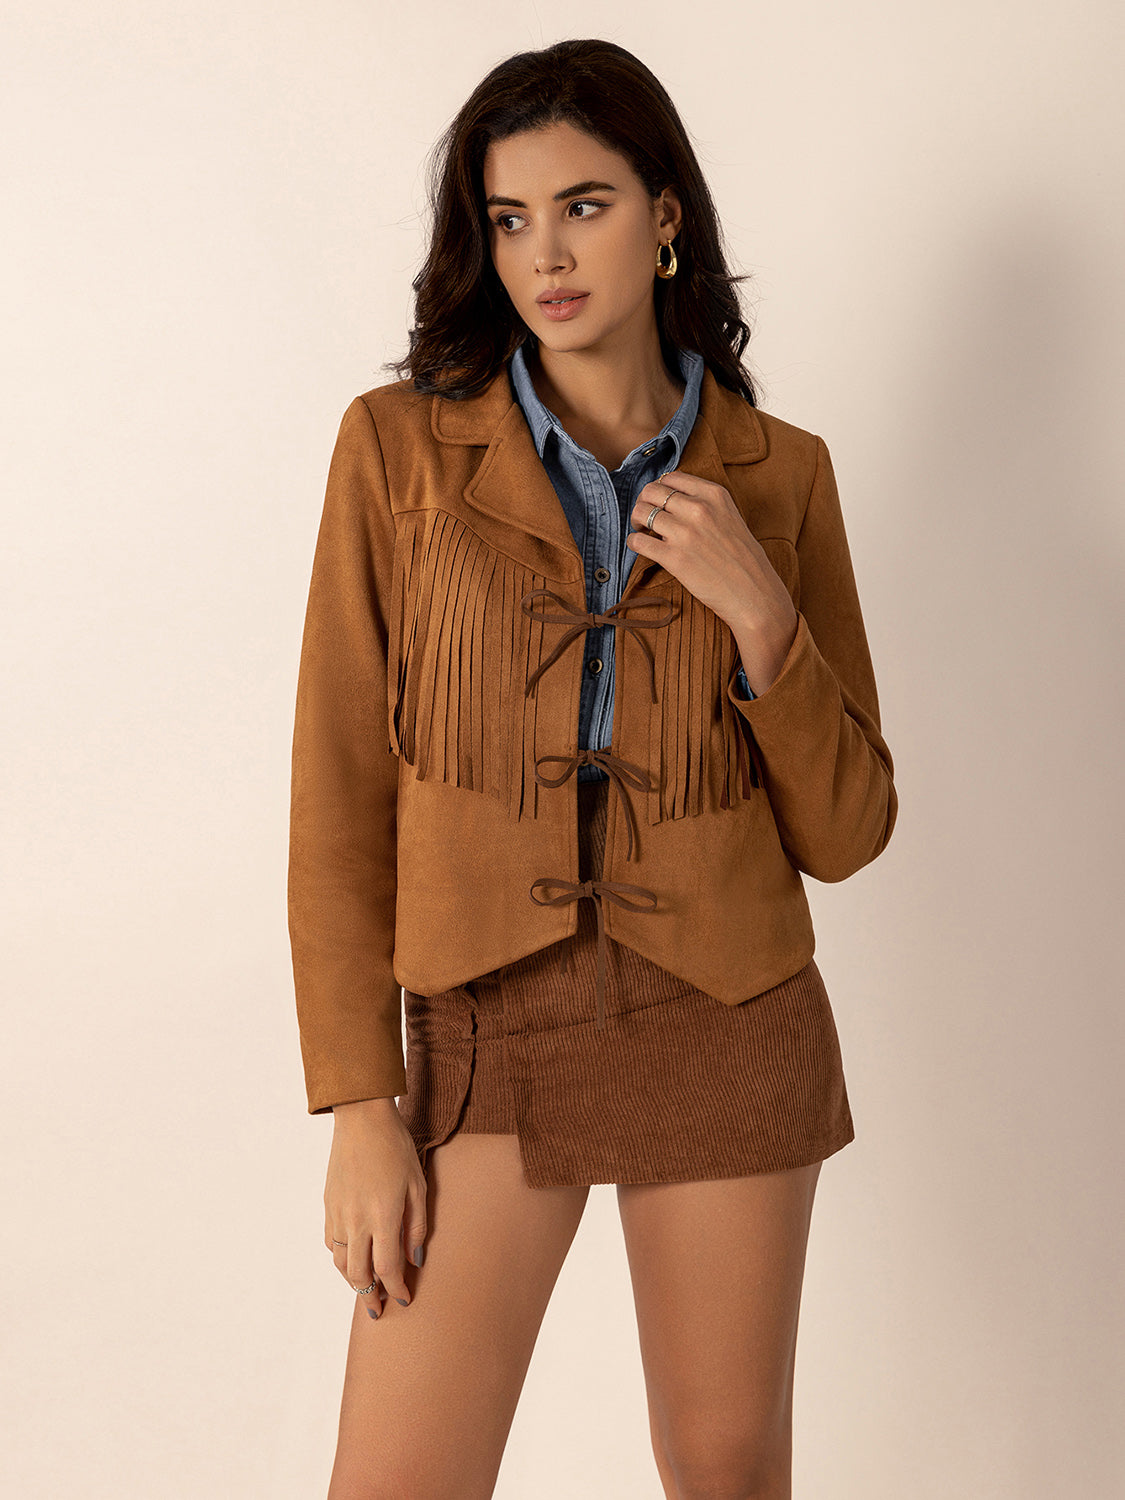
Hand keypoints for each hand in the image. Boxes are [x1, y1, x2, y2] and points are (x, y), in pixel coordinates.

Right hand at [325, 1099, 427, 1320]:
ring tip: (366, 1290)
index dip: (396, 1289)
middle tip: (379, 1311)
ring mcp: (338, 1213)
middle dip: (370, 1298)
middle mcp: (356, 1220)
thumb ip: (416, 1225)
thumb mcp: (418, 1184)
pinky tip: (352, 1259)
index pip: (387, 1268)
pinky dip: (341, 1259)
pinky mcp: (328, 1205)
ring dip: (353, 1282)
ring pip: (341, 1263)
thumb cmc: (396, 1147)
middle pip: (359, 1274)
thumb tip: (415, 1259)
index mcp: (382, 1216)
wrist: (362, 1119)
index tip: (404, 1299)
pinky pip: (332, 1243)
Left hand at [625, 469, 797, 667]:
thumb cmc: (743, 560)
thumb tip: (672, 502)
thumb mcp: (730, 518)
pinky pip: (637, 542)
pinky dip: (634, 543)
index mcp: (714, 495)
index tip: (658, 501)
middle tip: (644, 517)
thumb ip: (705, 505)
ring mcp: (685, 533)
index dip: (659, 489)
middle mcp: (698, 509)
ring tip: (643, 533)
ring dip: (636, 522)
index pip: (672, 478)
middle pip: (651, 491)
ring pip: (641, 513)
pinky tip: (641, 548)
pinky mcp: (674, 558)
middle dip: (643, 502)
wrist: (754, 593)